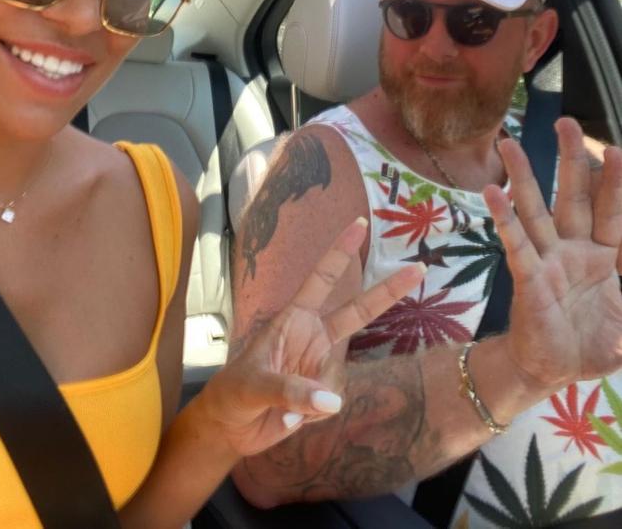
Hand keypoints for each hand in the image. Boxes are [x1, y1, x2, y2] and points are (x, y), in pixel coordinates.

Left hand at [198, 217, 424, 457]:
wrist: (232, 427)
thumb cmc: (235, 392)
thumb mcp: (254, 385)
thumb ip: (290, 390)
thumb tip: (331, 401)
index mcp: (293, 319)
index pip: (321, 279)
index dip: (340, 252)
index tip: (360, 224)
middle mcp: (313, 337)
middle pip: (357, 312)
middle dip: (388, 291)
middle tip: (418, 268)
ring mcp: (321, 366)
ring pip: (337, 379)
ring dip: (312, 399)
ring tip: (279, 407)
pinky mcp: (325, 396)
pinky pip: (333, 403)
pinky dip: (311, 415)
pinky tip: (290, 417)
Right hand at [487, 117, 621, 391]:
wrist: (554, 372)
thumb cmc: (592, 346)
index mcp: (602, 256)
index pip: (612, 211)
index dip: (615, 183)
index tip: (615, 149)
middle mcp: (572, 249)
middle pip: (573, 195)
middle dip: (571, 159)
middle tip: (566, 122)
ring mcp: (548, 260)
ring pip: (535, 209)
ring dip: (525, 175)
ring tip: (509, 143)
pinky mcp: (528, 277)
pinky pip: (516, 243)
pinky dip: (504, 218)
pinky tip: (492, 192)